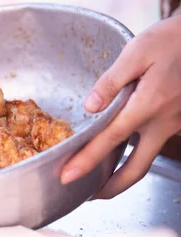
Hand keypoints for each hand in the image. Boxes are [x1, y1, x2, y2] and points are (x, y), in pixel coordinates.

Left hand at [61, 15, 180, 198]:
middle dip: (111, 189)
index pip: (109, 141)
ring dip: (123, 176)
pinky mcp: (177, 122)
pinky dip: (134, 157)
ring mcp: (173, 125)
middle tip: (88, 197)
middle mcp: (162, 122)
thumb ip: (111, 81)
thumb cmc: (173, 40)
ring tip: (99, 181)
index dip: (86, 161)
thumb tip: (89, 107)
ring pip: (146, 161)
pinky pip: (153, 146)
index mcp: (148, 105)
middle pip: (136, 169)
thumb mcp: (137, 52)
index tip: (66, 177)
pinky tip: (117, 153)